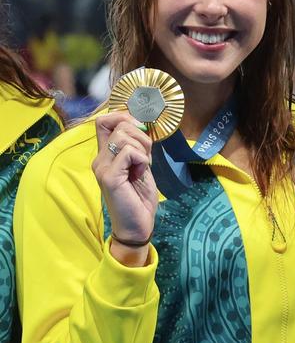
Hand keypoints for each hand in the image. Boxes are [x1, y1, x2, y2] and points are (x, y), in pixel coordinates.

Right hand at [92, 112, 157, 265]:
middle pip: (118, 124)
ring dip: (143, 148)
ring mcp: (102, 167)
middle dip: (141, 135)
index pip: (105, 121)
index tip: (141, 130)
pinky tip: (141, 174)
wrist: (137, 225)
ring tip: (143, 167)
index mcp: (106, 154)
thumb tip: (142, 123)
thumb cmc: (139, 197)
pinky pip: (130, 152)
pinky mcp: (109, 177)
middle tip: (146, 156)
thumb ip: (137, 147)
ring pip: (125, 135)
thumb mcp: (141, 165)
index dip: (124, 117)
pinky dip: (143, 159)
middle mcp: (100, 158)